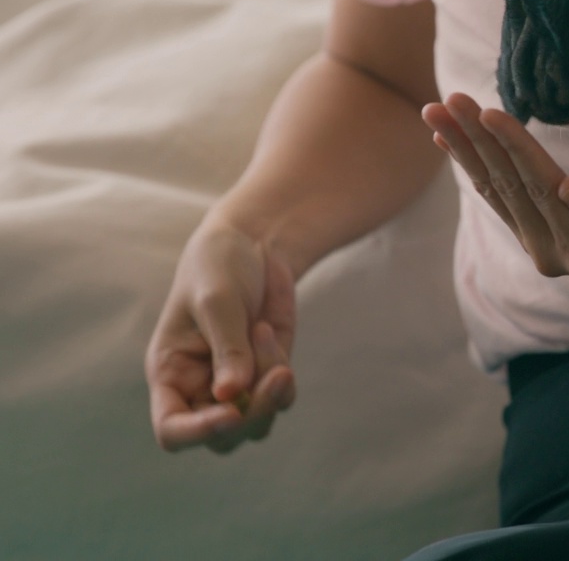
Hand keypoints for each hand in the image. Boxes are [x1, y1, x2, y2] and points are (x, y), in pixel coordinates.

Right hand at [146, 217, 296, 452]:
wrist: (253, 245)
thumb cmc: (218, 267)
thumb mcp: (217, 301)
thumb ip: (226, 348)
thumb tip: (231, 396)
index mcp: (170, 374)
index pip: (172, 429)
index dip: (198, 432)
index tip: (230, 413)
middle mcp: (199, 390)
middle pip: (223, 437)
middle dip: (253, 412)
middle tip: (278, 373)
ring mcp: (236, 387)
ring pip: (257, 425)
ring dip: (272, 392)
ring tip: (264, 332)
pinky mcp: (267, 376)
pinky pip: (282, 398)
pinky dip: (283, 374)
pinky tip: (271, 329)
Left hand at [423, 93, 568, 276]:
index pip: (541, 188)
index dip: (514, 148)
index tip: (487, 111)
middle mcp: (553, 256)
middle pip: (509, 188)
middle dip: (476, 142)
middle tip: (446, 101)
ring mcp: (541, 249)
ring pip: (496, 191)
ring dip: (465, 149)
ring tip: (435, 112)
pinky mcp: (535, 237)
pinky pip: (498, 197)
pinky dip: (473, 165)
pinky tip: (448, 141)